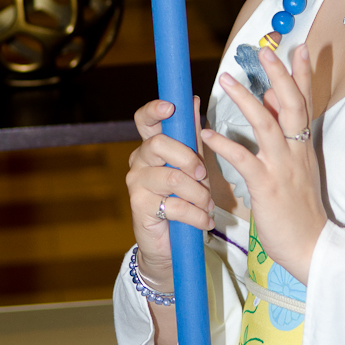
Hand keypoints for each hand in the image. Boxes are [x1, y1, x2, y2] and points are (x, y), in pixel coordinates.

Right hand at [126, 95, 214, 289]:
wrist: (168, 244)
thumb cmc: (182, 199)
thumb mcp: (192, 165)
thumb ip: (191, 135)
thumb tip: (193, 99)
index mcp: (151, 147)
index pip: (144, 120)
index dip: (154, 110)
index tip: (169, 107)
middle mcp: (139, 161)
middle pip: (159, 144)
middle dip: (188, 158)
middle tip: (204, 176)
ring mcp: (136, 183)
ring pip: (172, 178)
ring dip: (199, 194)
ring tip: (208, 206)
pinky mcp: (139, 206)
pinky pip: (175, 205)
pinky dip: (196, 215)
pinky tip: (204, 222)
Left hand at [201, 45, 326, 283]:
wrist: (312, 247)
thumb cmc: (300, 208)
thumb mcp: (298, 166)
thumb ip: (286, 135)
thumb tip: (271, 101)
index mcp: (304, 146)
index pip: (305, 102)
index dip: (302, 74)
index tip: (301, 46)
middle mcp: (297, 151)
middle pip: (292, 105)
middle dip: (280, 76)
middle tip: (266, 51)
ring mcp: (283, 168)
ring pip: (268, 125)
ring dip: (247, 101)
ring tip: (226, 80)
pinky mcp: (267, 187)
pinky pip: (245, 161)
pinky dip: (227, 145)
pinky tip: (208, 133)